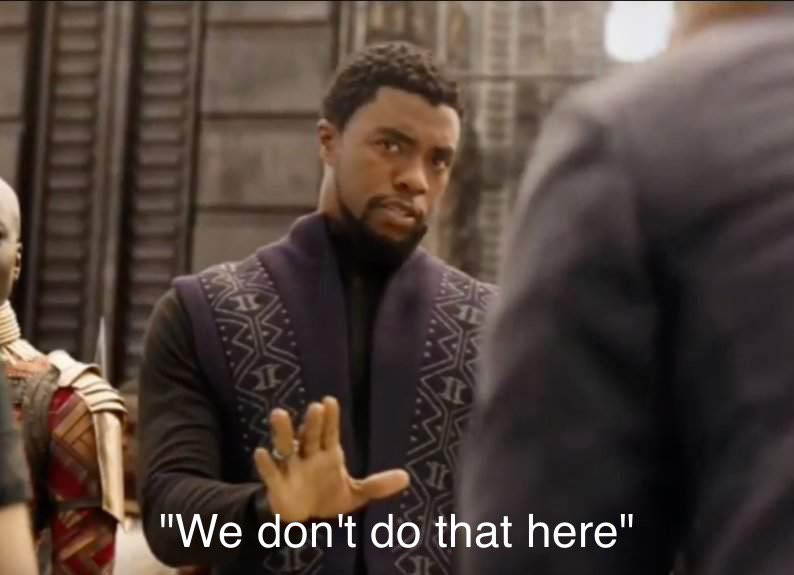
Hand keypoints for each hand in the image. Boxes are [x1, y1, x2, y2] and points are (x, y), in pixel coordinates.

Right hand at [254, 396, 409, 522]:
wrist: (305, 519)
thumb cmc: (328, 497)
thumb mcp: (356, 493)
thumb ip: (377, 485)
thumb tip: (406, 478)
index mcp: (327, 453)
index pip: (328, 432)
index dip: (329, 418)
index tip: (329, 401)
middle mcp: (308, 455)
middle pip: (310, 435)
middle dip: (312, 422)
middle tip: (316, 407)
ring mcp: (292, 468)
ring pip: (285, 446)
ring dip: (283, 431)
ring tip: (279, 414)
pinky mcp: (277, 484)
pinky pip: (270, 472)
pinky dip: (265, 463)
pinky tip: (261, 452)